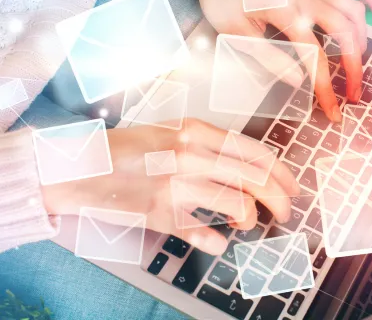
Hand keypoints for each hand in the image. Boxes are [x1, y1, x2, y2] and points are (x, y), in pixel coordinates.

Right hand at [42, 119, 298, 254]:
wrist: (79, 165)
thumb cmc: (125, 148)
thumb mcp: (169, 132)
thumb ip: (206, 145)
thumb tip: (242, 169)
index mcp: (195, 131)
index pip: (255, 151)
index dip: (282, 173)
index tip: (292, 187)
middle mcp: (191, 154)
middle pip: (255, 178)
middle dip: (280, 200)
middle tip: (285, 213)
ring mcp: (176, 183)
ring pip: (238, 204)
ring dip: (250, 219)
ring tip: (246, 222)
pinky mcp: (160, 212)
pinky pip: (202, 233)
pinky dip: (216, 240)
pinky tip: (217, 240)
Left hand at [185, 0, 371, 121]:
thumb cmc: (223, 0)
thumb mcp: (236, 34)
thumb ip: (268, 58)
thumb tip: (298, 82)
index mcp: (285, 11)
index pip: (314, 55)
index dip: (325, 87)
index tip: (333, 111)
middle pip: (344, 33)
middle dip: (353, 67)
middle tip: (353, 95)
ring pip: (351, 10)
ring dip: (362, 40)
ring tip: (358, 67)